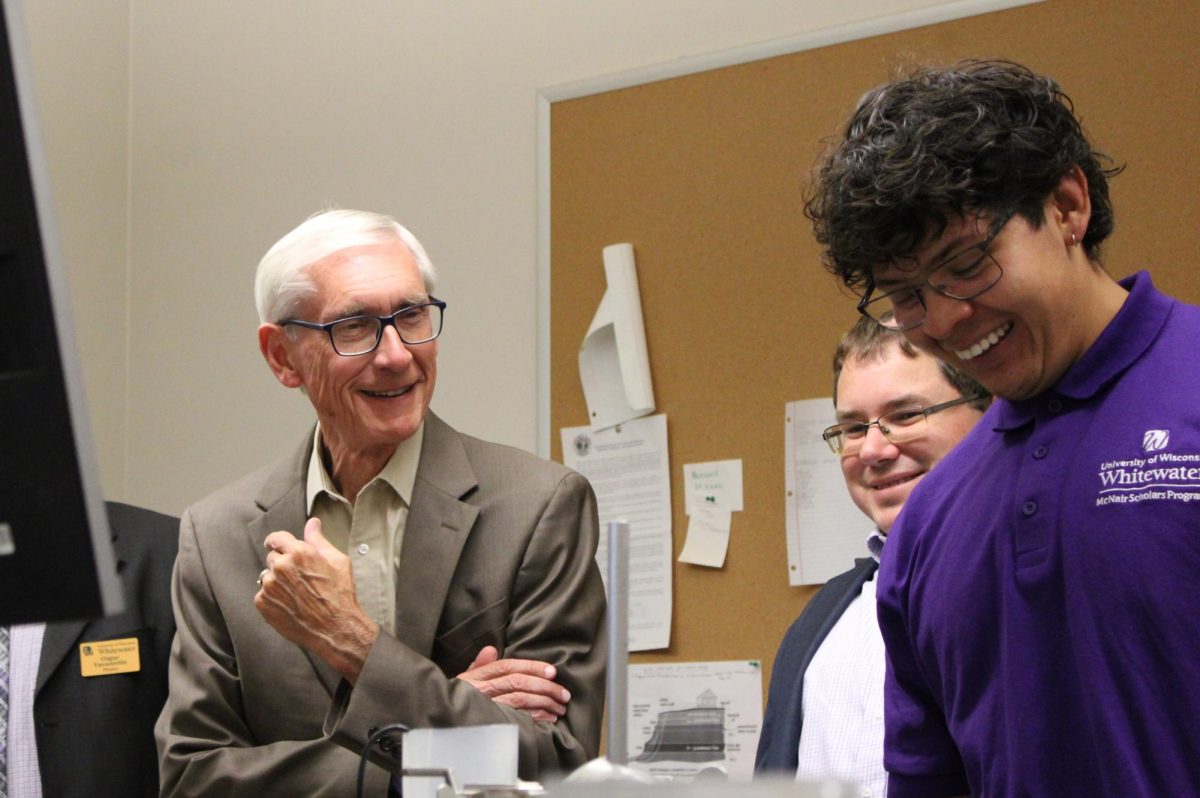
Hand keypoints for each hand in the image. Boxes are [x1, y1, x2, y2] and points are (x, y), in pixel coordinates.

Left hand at [254, 517, 378, 682]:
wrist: (336, 628)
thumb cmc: (340, 594)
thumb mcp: (337, 561)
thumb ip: (319, 540)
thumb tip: (312, 522)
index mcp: (298, 552)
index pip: (276, 538)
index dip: (277, 542)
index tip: (276, 545)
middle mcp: (281, 566)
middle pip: (272, 558)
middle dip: (282, 564)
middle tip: (298, 578)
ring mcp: (269, 586)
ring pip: (267, 577)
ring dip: (277, 582)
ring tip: (295, 594)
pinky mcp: (263, 604)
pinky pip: (262, 595)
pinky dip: (272, 598)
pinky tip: (289, 604)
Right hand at [457, 646, 569, 722]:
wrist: (440, 719)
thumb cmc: (457, 700)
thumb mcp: (464, 679)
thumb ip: (479, 664)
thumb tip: (490, 648)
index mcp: (480, 676)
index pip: (509, 666)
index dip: (532, 667)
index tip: (552, 671)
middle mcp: (484, 689)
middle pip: (519, 682)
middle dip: (545, 686)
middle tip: (564, 693)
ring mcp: (488, 707)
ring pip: (521, 700)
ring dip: (545, 703)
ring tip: (560, 707)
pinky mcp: (493, 723)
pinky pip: (518, 719)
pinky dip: (536, 718)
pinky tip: (549, 719)